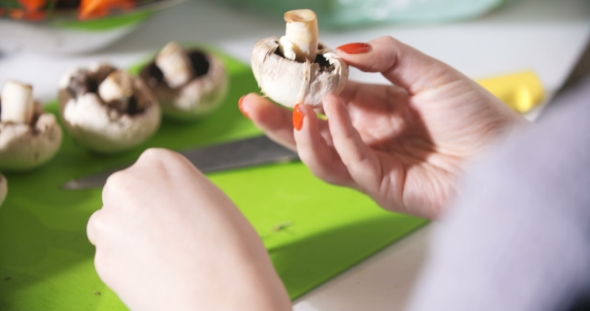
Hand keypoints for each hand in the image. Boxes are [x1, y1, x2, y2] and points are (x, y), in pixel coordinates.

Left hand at [87, 149, 290, 310]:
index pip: (150, 172)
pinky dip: (129, 267)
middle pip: (124, 195)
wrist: (223, 292)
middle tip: (169, 236)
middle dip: (140, 213)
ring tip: (164, 258)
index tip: (178, 212)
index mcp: (158, 162)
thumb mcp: (211, 199)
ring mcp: (109, 221)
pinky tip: (157, 275)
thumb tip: (165, 204)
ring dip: (129, 239)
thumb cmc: (231, 246)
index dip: (165, 196)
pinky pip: (111, 258)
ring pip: (111, 226)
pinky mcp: (102, 258)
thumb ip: (180, 192)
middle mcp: (126, 184)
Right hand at [240, 36, 526, 218]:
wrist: (504, 154)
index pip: (327, 100)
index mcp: (376, 111)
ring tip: (296, 106)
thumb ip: (386, 57)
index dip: (304, 86)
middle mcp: (368, 139)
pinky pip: (348, 164)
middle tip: (252, 102)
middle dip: (278, 121)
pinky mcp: (381, 187)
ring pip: (319, 157)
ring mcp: (371, 165)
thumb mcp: (427, 71)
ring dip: (301, 134)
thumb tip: (343, 50)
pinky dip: (337, 137)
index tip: (285, 66)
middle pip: (311, 134)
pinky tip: (332, 112)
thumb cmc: (476, 115)